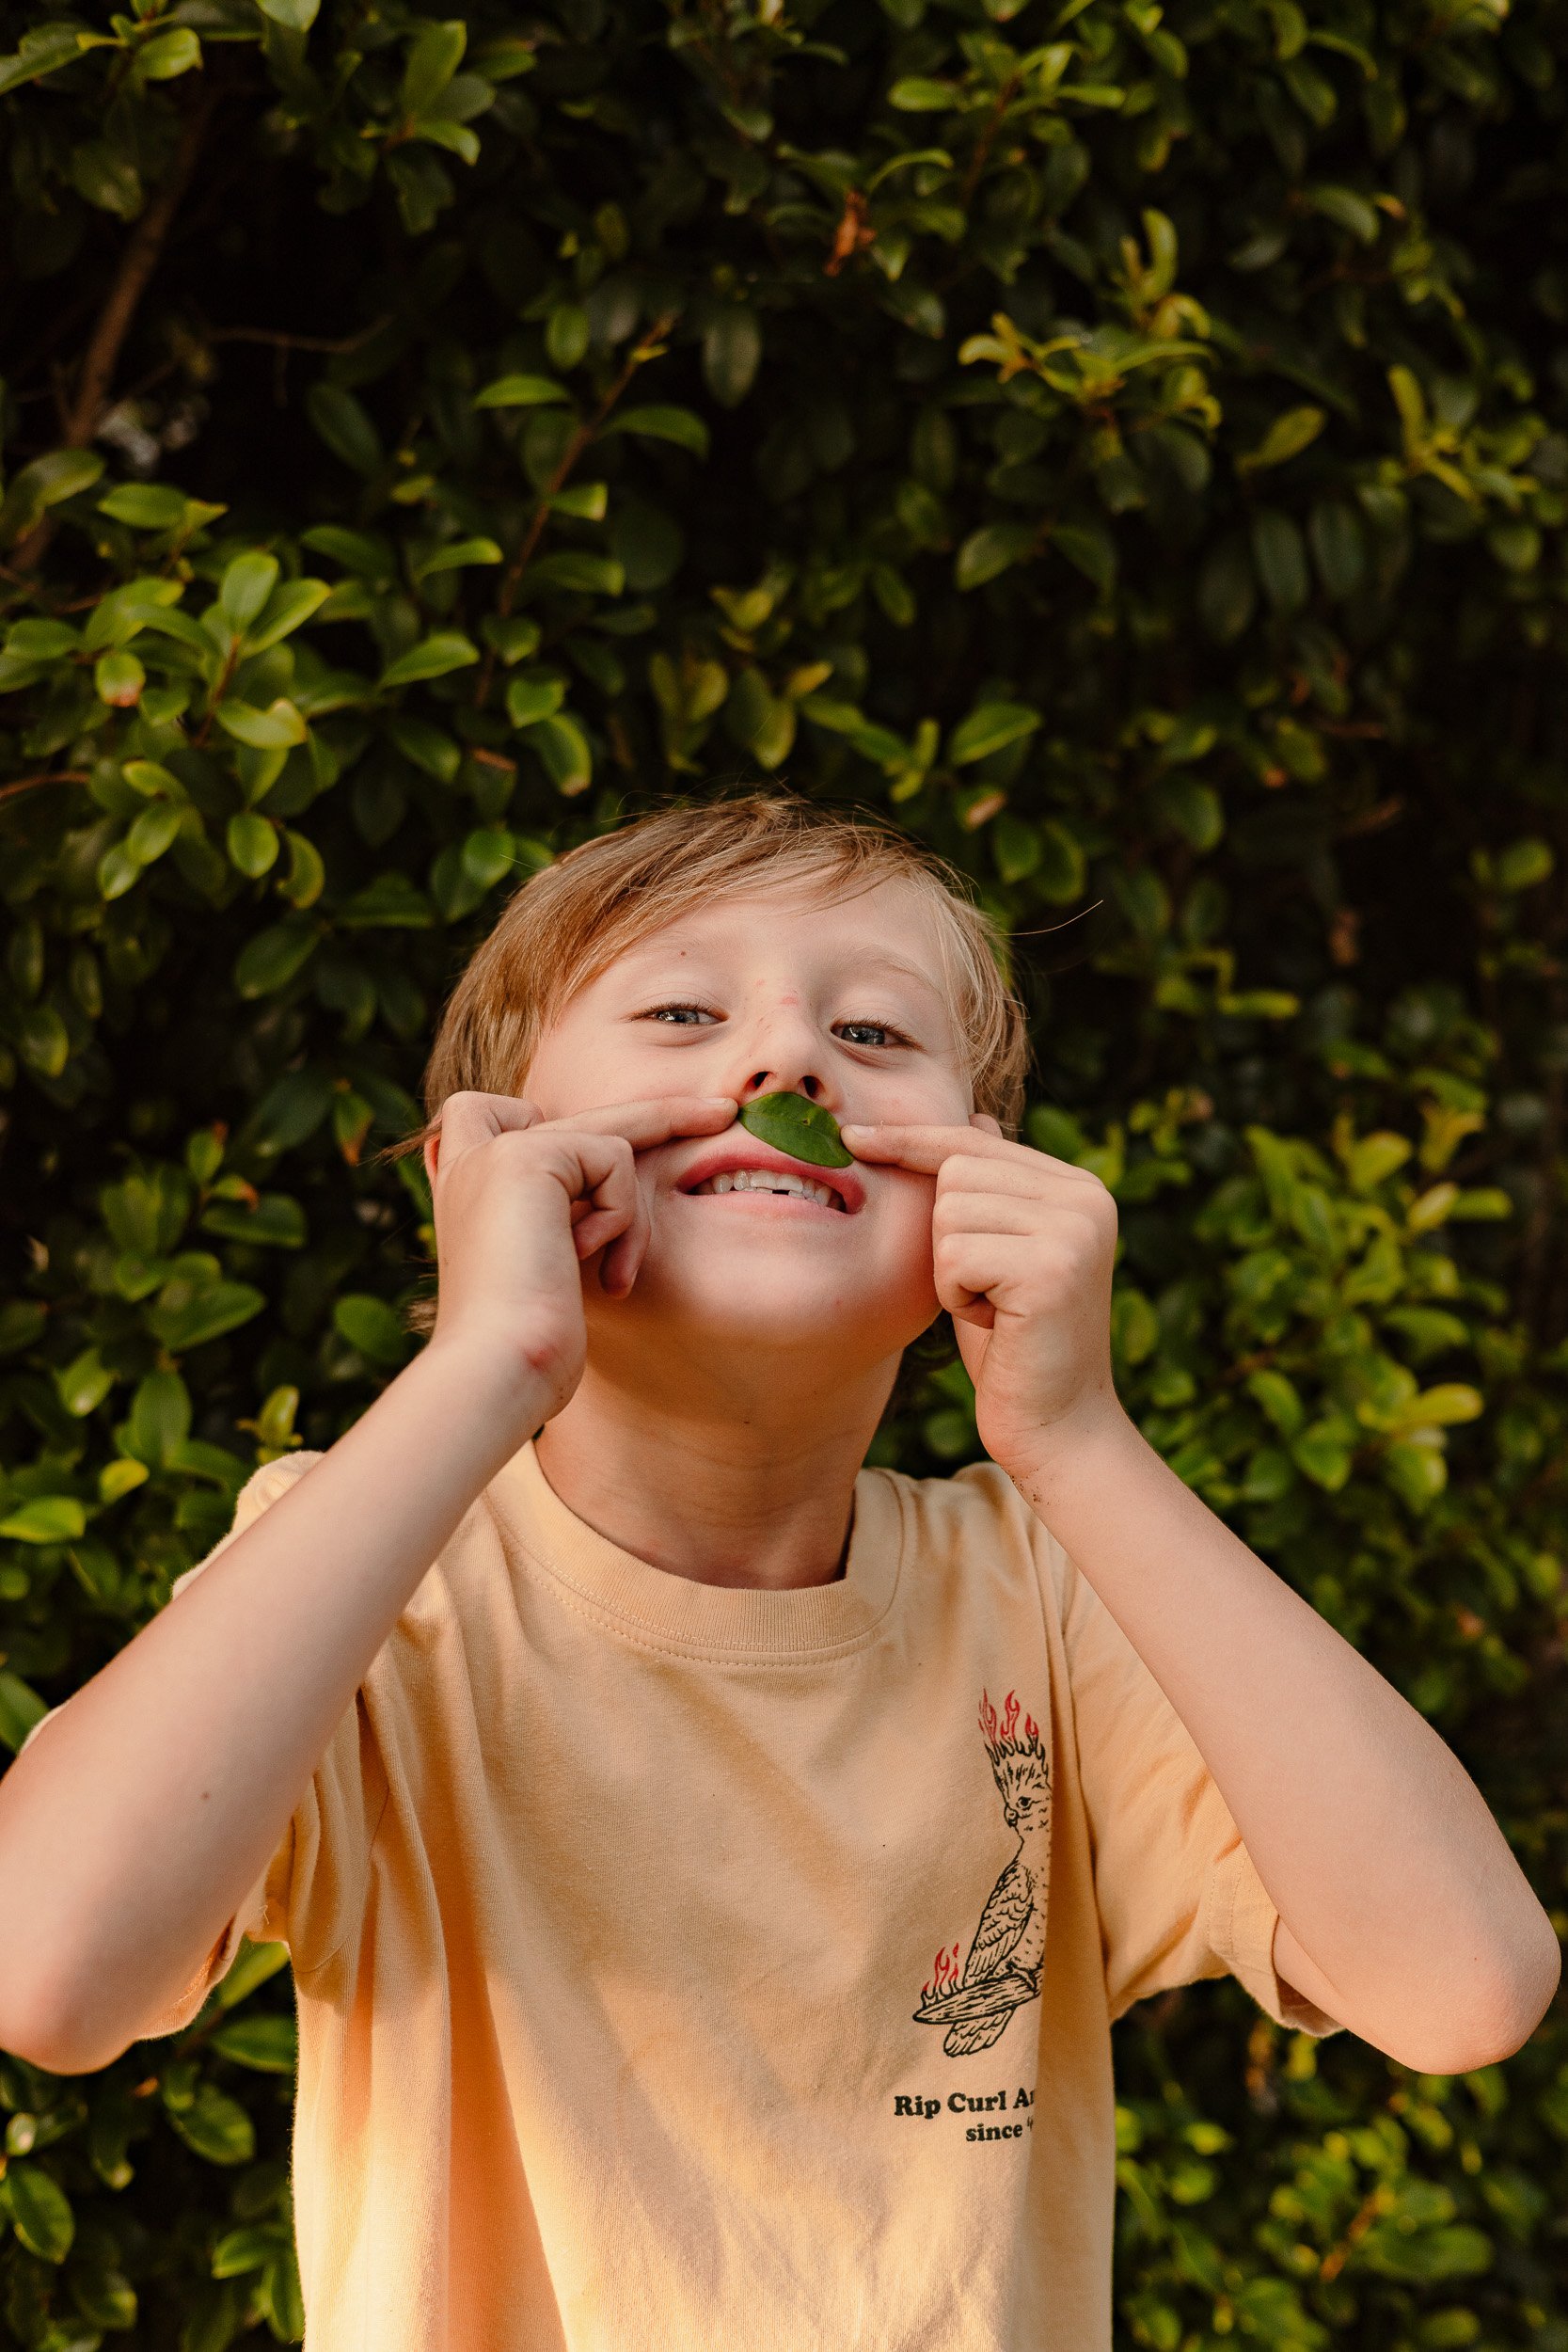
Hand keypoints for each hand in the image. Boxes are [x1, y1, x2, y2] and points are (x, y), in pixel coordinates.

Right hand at [423, 1090, 735, 1421]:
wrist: (496, 1366)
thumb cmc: (527, 1348)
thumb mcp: (543, 1273)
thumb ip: (557, 1223)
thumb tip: (610, 1188)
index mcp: (466, 1190)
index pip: (488, 1114)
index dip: (532, 1120)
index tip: (585, 1160)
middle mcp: (472, 1162)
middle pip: (578, 1116)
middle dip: (658, 1114)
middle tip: (724, 1112)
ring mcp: (496, 1152)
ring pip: (611, 1137)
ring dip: (629, 1213)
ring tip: (614, 1277)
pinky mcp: (526, 1154)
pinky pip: (614, 1159)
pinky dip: (619, 1214)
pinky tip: (588, 1261)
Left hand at [838, 1116, 1125, 1478]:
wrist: (1056, 1425)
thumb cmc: (1014, 1342)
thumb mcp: (998, 1251)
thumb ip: (992, 1190)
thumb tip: (973, 1114)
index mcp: (1076, 1186)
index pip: (975, 1141)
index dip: (911, 1140)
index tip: (853, 1137)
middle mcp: (1086, 1197)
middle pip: (956, 1172)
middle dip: (945, 1236)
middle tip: (986, 1288)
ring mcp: (1075, 1229)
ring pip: (950, 1213)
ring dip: (950, 1270)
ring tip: (993, 1306)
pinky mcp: (1052, 1268)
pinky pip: (956, 1256)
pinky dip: (957, 1296)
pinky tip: (996, 1323)